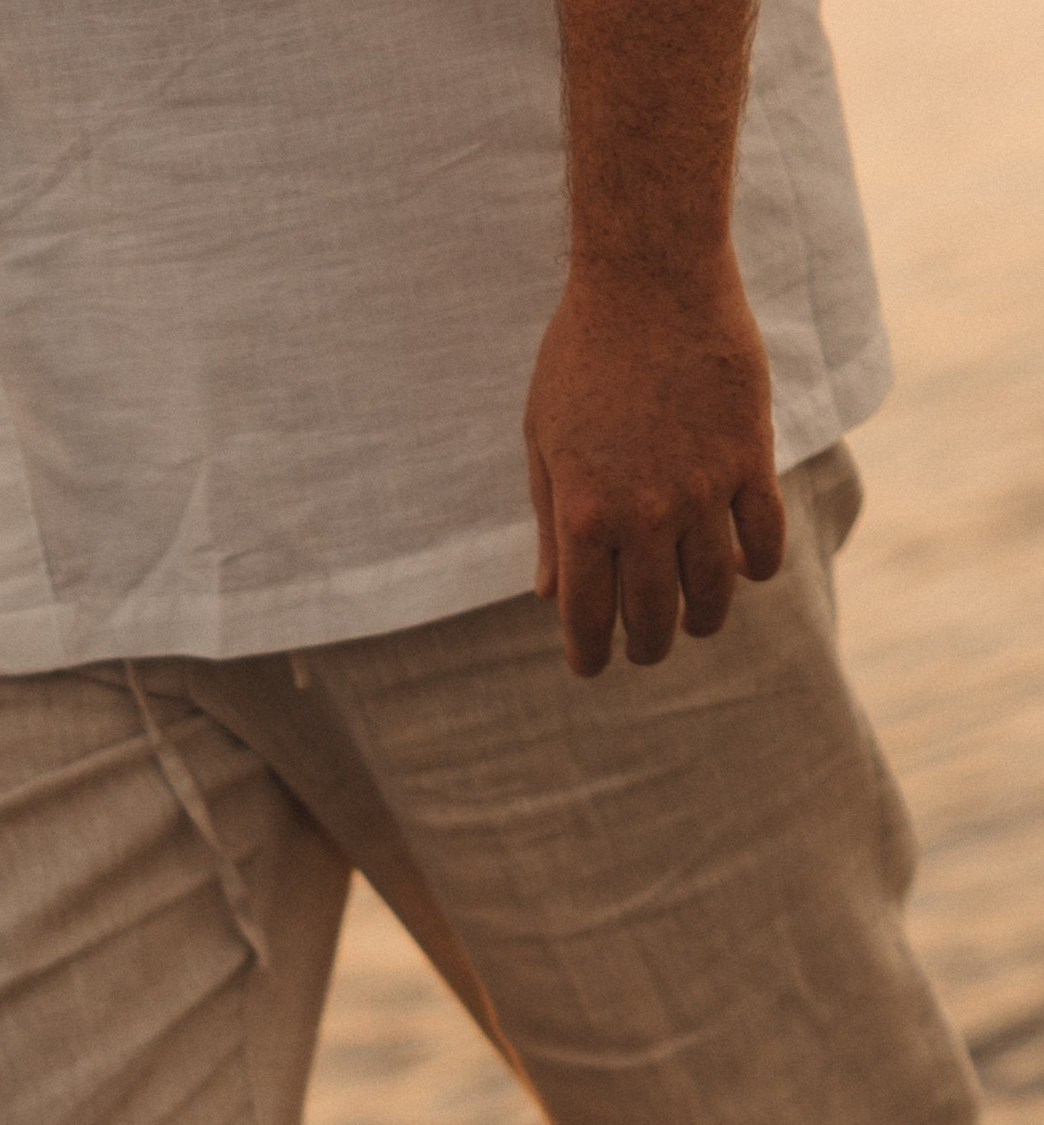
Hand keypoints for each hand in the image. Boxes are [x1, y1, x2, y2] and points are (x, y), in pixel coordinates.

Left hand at [523, 256, 785, 677]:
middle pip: (653, 616)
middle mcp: (644, 515)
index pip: (587, 617)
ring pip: (713, 590)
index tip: (591, 666)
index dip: (588, 655)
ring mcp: (702, 490)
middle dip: (646, 645)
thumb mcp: (542, 441)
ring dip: (704, 619)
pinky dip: (759, 566)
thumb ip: (548, 524)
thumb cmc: (582, 354)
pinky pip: (764, 537)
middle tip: (645, 648)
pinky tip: (746, 570)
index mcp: (584, 515)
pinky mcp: (750, 458)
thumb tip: (549, 597)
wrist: (652, 276)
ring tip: (696, 622)